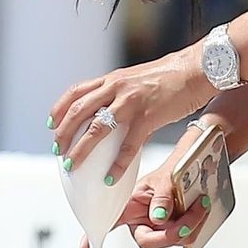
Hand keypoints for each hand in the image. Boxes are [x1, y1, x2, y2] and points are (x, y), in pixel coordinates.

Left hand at [50, 47, 209, 185]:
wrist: (196, 69)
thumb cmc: (169, 77)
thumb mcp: (135, 79)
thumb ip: (118, 92)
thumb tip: (107, 109)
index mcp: (112, 80)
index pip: (75, 92)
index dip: (59, 109)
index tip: (51, 124)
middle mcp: (116, 88)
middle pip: (79, 111)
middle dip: (63, 133)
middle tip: (58, 151)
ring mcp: (131, 102)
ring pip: (97, 128)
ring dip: (81, 149)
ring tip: (72, 165)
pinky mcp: (148, 117)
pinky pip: (129, 145)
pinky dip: (117, 164)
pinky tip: (110, 177)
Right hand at [72, 123, 212, 247]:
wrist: (197, 168)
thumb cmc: (174, 169)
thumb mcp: (165, 180)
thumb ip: (162, 198)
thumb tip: (159, 217)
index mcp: (130, 207)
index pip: (108, 223)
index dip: (93, 239)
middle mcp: (142, 220)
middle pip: (150, 241)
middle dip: (172, 233)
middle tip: (189, 219)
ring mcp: (160, 227)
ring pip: (173, 240)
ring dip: (191, 225)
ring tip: (201, 205)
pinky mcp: (176, 230)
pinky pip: (186, 237)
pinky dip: (197, 224)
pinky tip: (201, 210)